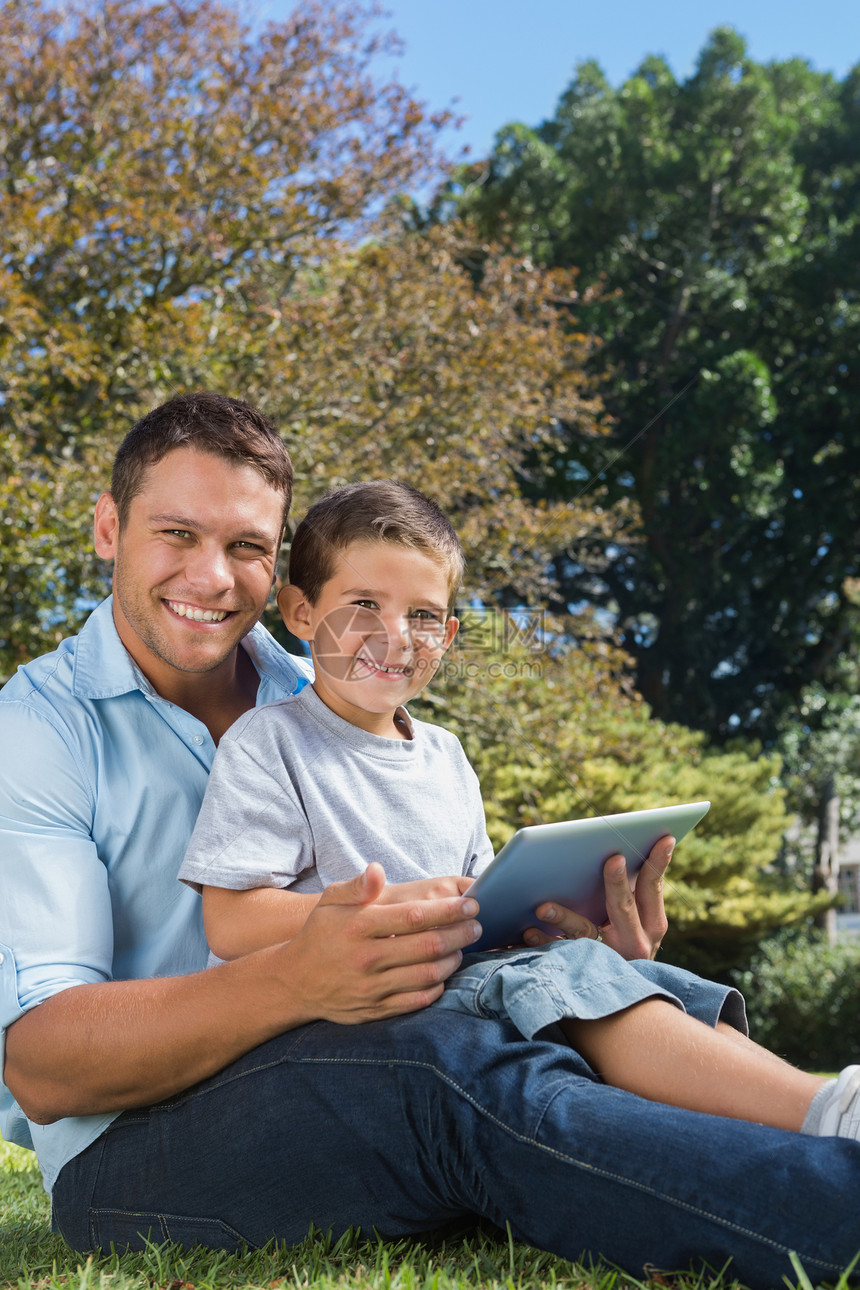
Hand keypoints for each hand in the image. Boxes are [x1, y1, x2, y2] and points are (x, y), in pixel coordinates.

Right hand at [280, 862, 481, 1023]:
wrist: (294, 981)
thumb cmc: (321, 934)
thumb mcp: (330, 902)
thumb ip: (357, 885)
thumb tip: (377, 870)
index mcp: (358, 927)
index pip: (414, 916)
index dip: (449, 910)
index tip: (472, 904)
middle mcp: (365, 958)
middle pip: (428, 947)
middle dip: (460, 934)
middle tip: (476, 925)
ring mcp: (371, 988)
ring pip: (428, 975)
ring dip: (452, 960)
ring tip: (461, 947)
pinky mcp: (375, 1011)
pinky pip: (417, 1001)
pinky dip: (437, 987)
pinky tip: (442, 972)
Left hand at [521, 835, 672, 960]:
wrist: (615, 1001)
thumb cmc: (623, 944)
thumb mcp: (637, 925)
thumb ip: (631, 896)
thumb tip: (615, 853)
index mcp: (651, 925)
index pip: (653, 888)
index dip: (657, 863)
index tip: (664, 839)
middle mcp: (636, 943)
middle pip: (624, 907)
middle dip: (618, 883)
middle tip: (613, 859)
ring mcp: (610, 958)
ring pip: (585, 932)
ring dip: (563, 917)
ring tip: (543, 907)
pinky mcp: (582, 969)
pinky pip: (560, 953)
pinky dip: (543, 941)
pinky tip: (529, 931)